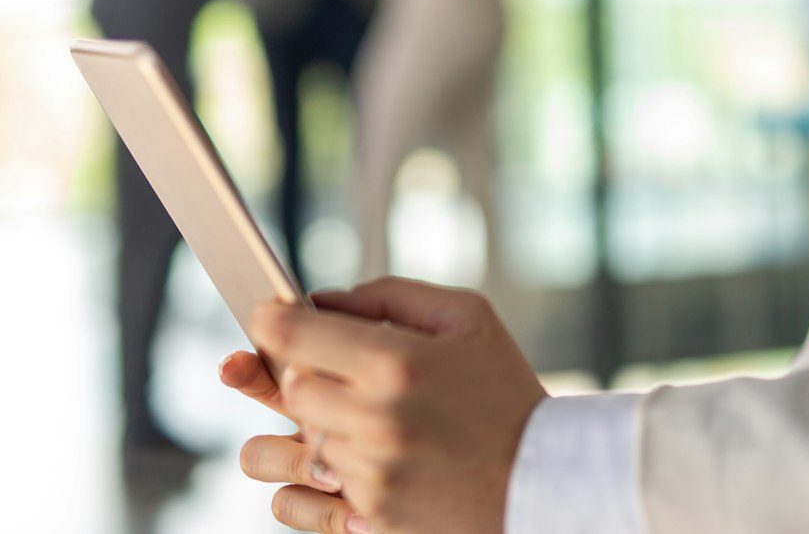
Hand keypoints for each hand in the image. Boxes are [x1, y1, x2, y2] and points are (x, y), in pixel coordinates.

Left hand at [241, 279, 548, 533]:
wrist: (539, 478)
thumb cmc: (504, 391)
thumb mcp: (468, 318)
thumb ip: (391, 296)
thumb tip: (325, 299)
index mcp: (396, 361)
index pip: (293, 334)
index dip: (271, 319)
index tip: (268, 315)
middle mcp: (375, 418)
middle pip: (291, 387)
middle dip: (309, 372)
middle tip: (343, 371)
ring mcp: (369, 472)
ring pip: (300, 439)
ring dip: (323, 425)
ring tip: (369, 419)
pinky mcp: (370, 514)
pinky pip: (306, 492)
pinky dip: (326, 472)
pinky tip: (364, 458)